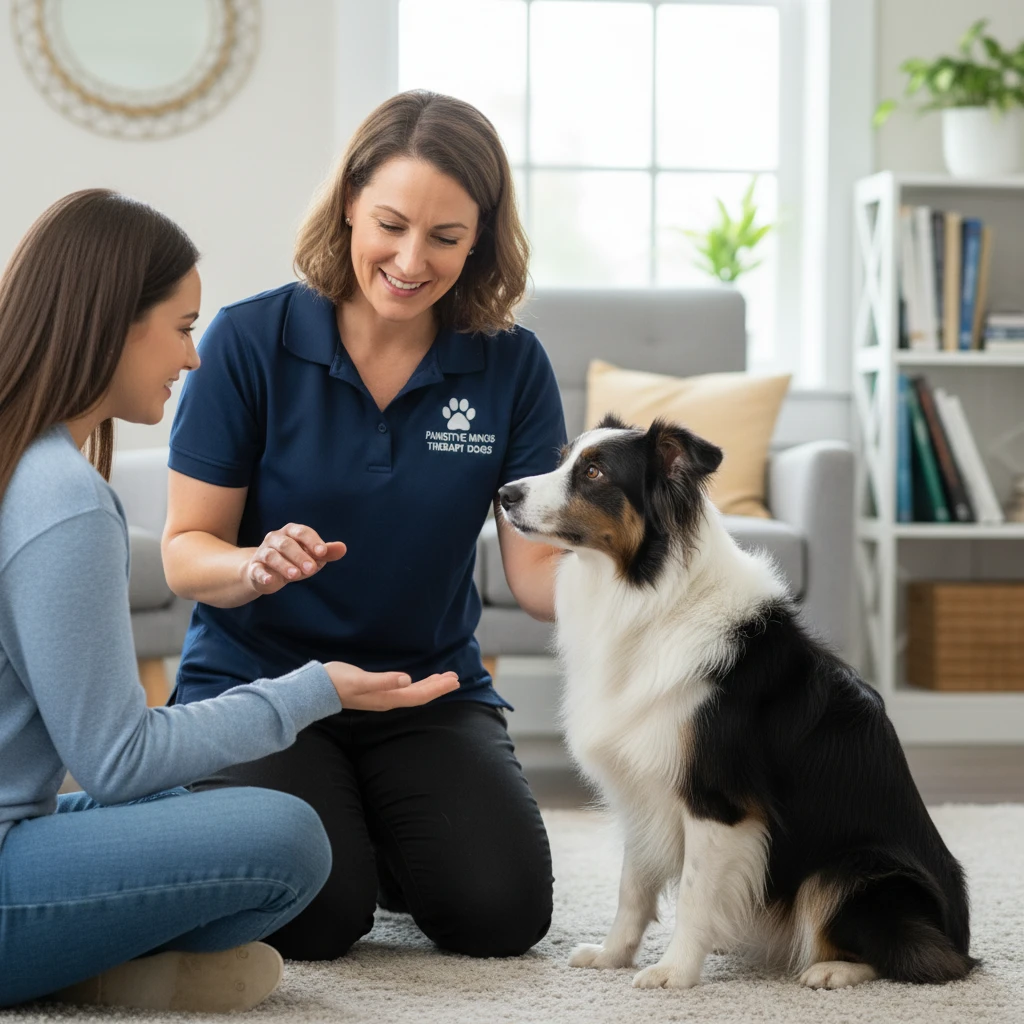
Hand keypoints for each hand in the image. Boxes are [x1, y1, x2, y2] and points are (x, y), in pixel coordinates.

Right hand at [244, 523, 345, 595]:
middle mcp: (275, 539)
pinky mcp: (254, 568)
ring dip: (284, 565)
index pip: (302, 532)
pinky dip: (263, 574)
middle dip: (300, 556)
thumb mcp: (311, 556)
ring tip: (296, 576)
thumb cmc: (293, 561)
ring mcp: (263, 553)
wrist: (266, 573)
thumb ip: (326, 552)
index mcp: (291, 532)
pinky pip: (257, 569)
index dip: (313, 541)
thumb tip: (343, 548)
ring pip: (272, 556)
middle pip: (287, 544)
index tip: (322, 553)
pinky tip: (270, 580)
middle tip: (311, 569)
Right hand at [324, 662, 460, 710]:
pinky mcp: (378, 691)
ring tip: (445, 678)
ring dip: (430, 686)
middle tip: (456, 678)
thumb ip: (383, 681)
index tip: (454, 680)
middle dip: (438, 687)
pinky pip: (405, 690)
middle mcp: (389, 700)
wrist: (318, 690)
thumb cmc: (337, 682)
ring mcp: (383, 697)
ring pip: (413, 693)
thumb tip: (407, 680)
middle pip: (420, 695)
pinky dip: (417, 684)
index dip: (438, 688)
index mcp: (388, 698)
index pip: (419, 695)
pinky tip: (420, 680)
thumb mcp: (360, 680)